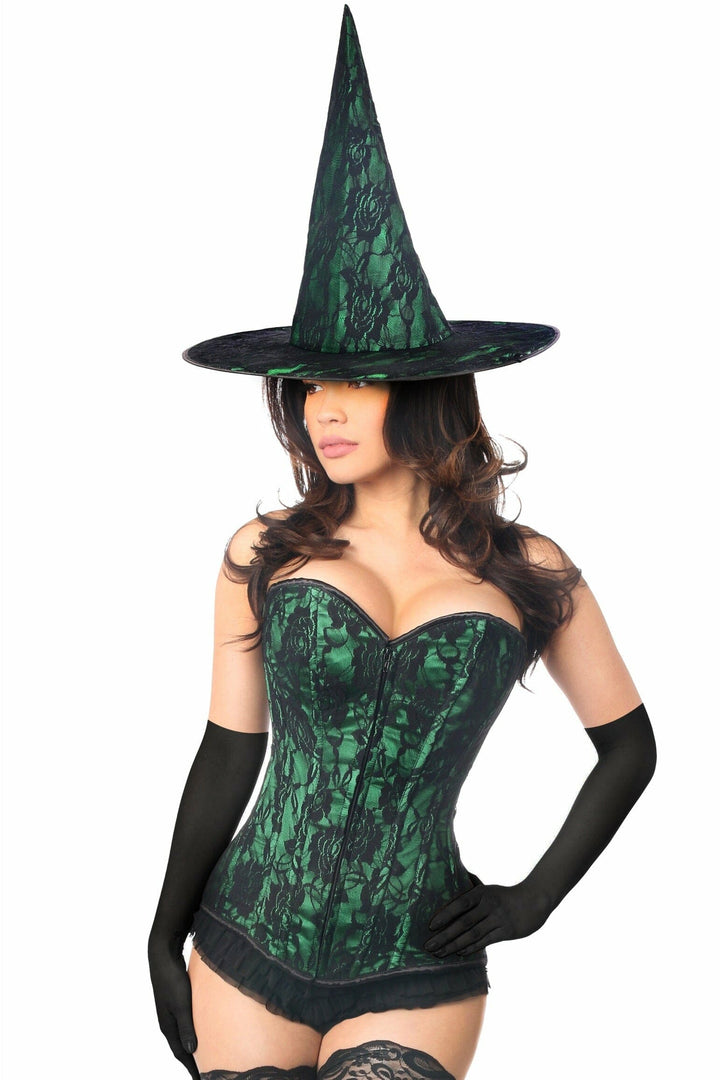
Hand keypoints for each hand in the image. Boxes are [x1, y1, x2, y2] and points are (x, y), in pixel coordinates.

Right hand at [148, 935, 200, 1079]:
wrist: (162, 953)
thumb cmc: (172, 978)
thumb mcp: (181, 1003)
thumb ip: (186, 1027)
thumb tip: (193, 1052)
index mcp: (168, 1026)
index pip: (181, 1054)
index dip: (192, 1068)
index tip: (202, 1079)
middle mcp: (168, 1022)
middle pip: (182, 1048)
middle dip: (193, 1062)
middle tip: (206, 1073)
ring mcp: (171, 1011)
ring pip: (184, 1035)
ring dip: (194, 1047)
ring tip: (206, 1057)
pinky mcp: (176, 1001)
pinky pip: (187, 1023)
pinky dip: (194, 1031)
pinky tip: (203, 1030)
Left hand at [423, 874, 551, 956]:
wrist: (534, 901)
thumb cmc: (505, 896)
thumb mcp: (489, 888)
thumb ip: (473, 885)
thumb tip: (459, 873)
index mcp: (482, 893)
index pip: (459, 904)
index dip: (445, 915)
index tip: (430, 926)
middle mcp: (488, 905)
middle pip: (463, 922)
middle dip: (444, 935)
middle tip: (429, 946)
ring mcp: (498, 919)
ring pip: (472, 935)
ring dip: (454, 945)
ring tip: (439, 953)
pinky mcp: (506, 931)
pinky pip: (485, 941)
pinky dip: (471, 948)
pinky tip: (459, 953)